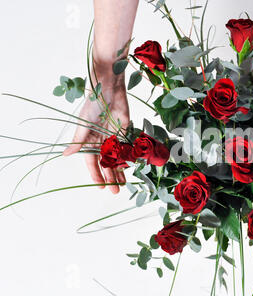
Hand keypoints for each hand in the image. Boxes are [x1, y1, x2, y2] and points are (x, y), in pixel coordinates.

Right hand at [63, 65, 129, 193]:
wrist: (109, 91)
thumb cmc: (93, 106)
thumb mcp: (83, 125)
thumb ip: (78, 142)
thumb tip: (65, 155)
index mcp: (89, 140)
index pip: (92, 162)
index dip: (96, 174)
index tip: (101, 186)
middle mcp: (102, 141)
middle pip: (106, 164)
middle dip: (110, 177)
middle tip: (115, 191)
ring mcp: (114, 137)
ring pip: (117, 159)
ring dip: (120, 171)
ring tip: (124, 184)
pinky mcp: (125, 131)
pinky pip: (127, 149)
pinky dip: (129, 159)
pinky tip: (131, 169)